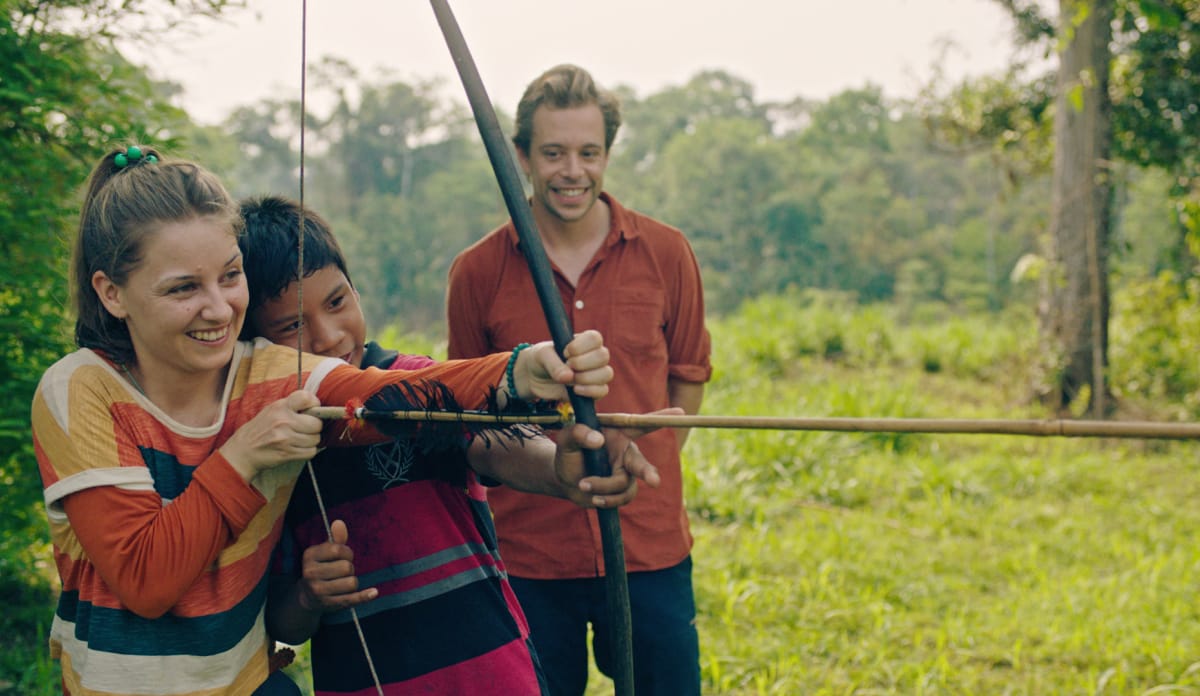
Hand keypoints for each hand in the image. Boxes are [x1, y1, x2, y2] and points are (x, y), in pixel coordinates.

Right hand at [220, 390, 323, 480]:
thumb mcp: (272, 410)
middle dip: (315, 427)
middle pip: (317, 424)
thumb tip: (316, 407)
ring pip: (315, 439)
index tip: (312, 410)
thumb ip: (292, 406)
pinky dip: (308, 451)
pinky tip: (299, 448)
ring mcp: (285, 438)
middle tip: (307, 429)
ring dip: (311, 441)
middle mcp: (283, 421)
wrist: (243, 451)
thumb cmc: (260, 429)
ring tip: (300, 439)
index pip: (306, 398)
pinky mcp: (287, 453)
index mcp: (280, 407)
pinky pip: (311, 452)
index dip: (314, 404)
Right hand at [296, 520, 377, 612]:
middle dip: (350, 567)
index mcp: (309, 556)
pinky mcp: (330, 604)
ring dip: (352, 581)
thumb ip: (335, 538)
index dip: (347, 552)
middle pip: (346, 567)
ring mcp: (319, 591)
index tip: (344, 556)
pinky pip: (352, 599)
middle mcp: (311, 574)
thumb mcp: (324, 551)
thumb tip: (339, 523)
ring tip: (343, 581)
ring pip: (351, 583)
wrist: (307, 597)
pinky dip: (365, 596)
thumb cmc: (321, 567)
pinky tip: (374, 592)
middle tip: (342, 571)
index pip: (338, 550)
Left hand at [516, 330, 611, 401]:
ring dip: (586, 378)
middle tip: (567, 365)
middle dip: (582, 363)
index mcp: (584, 341)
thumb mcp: (542, 355)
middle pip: (603, 356)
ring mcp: (594, 373)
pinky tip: (575, 390)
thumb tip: (568, 377)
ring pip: (606, 374)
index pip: (595, 338)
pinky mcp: (592, 390)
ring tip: (569, 380)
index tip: (565, 352)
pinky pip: (602, 391)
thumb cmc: (541, 360)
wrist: (534, 378)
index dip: (581, 346)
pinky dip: (590, 391)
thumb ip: (553, 363)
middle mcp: (593, 356)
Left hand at [553, 408, 679, 507]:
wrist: (565, 480)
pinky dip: (606, 500)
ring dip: (603, 487)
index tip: (681, 412)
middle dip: (648, 473)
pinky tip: (594, 498)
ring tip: (584, 484)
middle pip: (640, 463)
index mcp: (618, 433)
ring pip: (624, 485)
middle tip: (654, 481)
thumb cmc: (569, 453)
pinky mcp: (624, 491)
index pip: (640, 424)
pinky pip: (622, 498)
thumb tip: (598, 440)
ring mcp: (627, 473)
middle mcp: (626, 452)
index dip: (660, 418)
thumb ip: (578, 433)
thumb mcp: (566, 440)